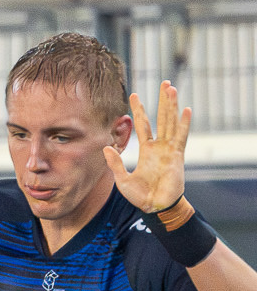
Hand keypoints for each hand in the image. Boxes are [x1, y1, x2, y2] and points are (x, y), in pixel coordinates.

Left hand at [106, 82, 190, 214]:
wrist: (156, 207)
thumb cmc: (141, 196)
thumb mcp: (123, 179)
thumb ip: (115, 163)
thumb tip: (105, 148)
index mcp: (146, 150)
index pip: (143, 125)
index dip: (139, 110)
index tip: (134, 95)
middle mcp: (159, 146)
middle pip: (161, 118)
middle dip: (162, 101)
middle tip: (164, 82)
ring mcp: (169, 149)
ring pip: (171, 122)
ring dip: (171, 105)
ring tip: (172, 89)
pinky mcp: (177, 156)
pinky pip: (181, 136)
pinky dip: (183, 123)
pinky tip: (185, 110)